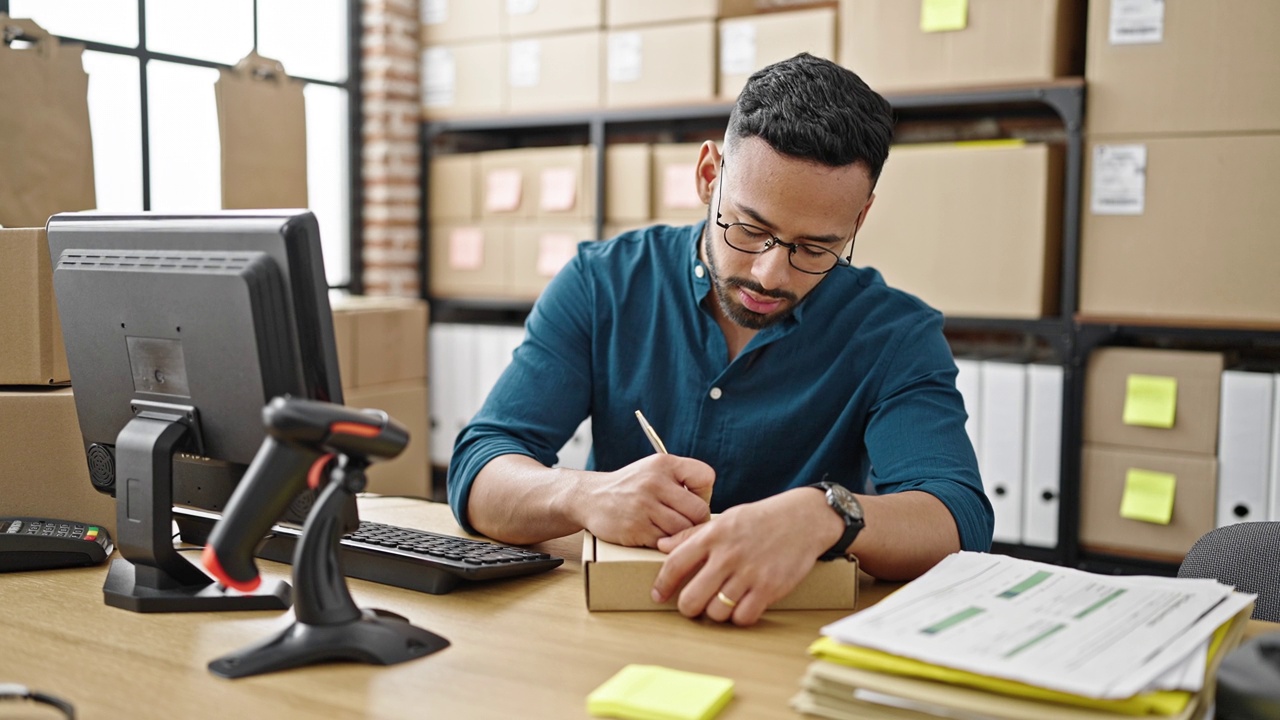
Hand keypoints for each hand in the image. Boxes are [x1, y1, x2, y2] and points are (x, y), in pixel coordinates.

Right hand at [580, 454, 714, 547]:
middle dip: (696, 522)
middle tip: (685, 524)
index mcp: (664, 463)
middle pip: (698, 510)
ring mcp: (644, 506)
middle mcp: (654, 481)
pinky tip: (654, 536)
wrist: (590, 498)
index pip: (706, 477)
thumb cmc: (630, 487)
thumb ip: (681, 481)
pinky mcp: (635, 528)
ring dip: (680, 536)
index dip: (704, 493)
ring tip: (669, 531)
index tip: (691, 500)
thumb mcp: (654, 470)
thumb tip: (709, 509)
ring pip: (683, 530)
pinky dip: (664, 544)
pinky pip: (665, 543)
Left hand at [651, 488, 839, 625]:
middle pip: (691, 599)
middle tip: (693, 605)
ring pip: (716, 612)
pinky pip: (743, 617)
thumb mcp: (724, 519)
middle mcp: (727, 555)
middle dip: (688, 607)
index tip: (658, 596)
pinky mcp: (769, 588)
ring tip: (721, 603)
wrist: (803, 519)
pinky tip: (741, 605)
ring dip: (715, 613)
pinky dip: (739, 617)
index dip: (662, 585)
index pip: (675, 565)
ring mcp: (749, 573)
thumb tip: (661, 545)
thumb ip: (693, 535)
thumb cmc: (760, 519)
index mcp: (713, 535)